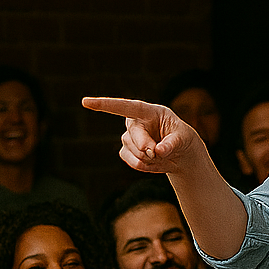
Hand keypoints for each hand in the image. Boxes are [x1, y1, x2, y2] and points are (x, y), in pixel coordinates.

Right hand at [81, 97, 202, 173]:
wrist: (179, 154)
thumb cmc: (182, 139)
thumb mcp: (183, 139)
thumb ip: (171, 144)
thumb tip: (158, 151)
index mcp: (148, 111)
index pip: (125, 107)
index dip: (105, 104)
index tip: (85, 102)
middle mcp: (135, 121)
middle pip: (132, 135)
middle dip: (146, 147)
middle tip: (158, 152)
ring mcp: (129, 137)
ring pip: (133, 151)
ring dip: (149, 158)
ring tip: (161, 155)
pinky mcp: (127, 151)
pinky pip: (131, 161)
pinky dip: (144, 166)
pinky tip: (154, 162)